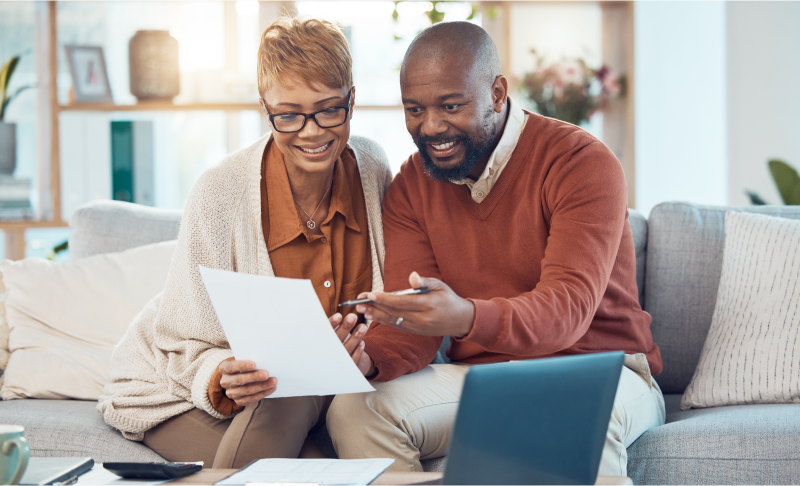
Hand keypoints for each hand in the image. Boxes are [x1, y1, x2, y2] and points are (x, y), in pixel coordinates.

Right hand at [219, 359, 276, 406]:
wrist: (237, 377)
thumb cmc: (243, 366)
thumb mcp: (243, 360)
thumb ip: (250, 360)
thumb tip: (264, 360)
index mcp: (224, 368)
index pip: (231, 367)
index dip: (241, 366)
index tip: (253, 364)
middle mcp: (225, 382)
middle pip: (239, 380)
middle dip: (254, 377)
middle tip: (266, 374)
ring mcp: (231, 393)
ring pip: (246, 391)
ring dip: (262, 386)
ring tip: (273, 382)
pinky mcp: (238, 401)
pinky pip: (251, 399)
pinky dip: (263, 393)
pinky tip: (271, 388)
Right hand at [330, 313, 375, 376]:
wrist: (335, 365)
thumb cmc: (333, 343)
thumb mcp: (330, 334)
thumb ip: (331, 326)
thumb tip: (339, 314)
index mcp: (320, 342)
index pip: (325, 332)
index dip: (332, 324)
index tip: (339, 316)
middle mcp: (327, 352)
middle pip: (336, 340)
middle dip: (345, 328)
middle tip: (352, 317)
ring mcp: (336, 362)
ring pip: (346, 349)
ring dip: (355, 338)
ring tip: (363, 327)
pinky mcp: (346, 368)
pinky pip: (352, 361)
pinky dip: (358, 352)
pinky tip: (362, 343)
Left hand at [356, 271, 475, 337]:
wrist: (460, 320)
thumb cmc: (449, 298)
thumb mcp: (440, 285)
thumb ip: (424, 281)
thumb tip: (412, 276)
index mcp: (428, 305)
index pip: (402, 302)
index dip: (385, 299)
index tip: (371, 294)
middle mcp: (421, 318)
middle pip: (394, 312)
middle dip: (375, 306)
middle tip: (358, 301)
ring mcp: (418, 327)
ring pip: (393, 321)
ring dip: (376, 315)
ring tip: (361, 309)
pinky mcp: (415, 331)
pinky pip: (397, 325)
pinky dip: (384, 321)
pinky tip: (372, 316)